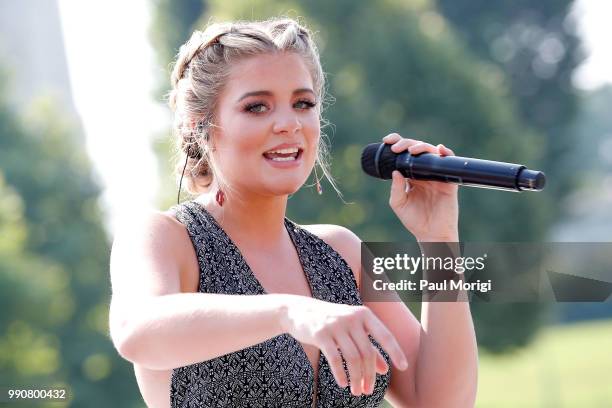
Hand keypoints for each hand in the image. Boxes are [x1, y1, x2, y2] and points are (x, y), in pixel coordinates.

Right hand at [280, 296, 407, 395]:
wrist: (298, 310)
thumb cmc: (331, 321)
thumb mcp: (352, 330)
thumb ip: (369, 347)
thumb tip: (385, 370)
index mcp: (363, 314)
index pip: (385, 335)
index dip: (395, 351)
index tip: (404, 367)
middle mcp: (351, 318)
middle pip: (367, 352)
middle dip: (370, 375)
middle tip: (368, 391)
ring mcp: (335, 325)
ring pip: (353, 358)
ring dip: (357, 378)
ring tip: (357, 391)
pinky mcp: (320, 334)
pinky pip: (335, 359)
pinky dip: (341, 374)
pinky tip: (343, 383)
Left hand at [383, 133, 458, 240]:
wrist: (431, 234)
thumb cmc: (414, 220)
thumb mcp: (398, 204)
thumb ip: (396, 188)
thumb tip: (395, 171)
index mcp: (411, 176)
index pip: (404, 155)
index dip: (397, 143)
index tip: (386, 141)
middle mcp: (423, 172)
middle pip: (417, 149)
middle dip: (406, 143)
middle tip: (396, 148)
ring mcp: (437, 175)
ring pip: (432, 152)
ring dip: (422, 147)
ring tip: (412, 151)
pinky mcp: (449, 181)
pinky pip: (449, 163)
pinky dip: (446, 154)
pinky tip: (439, 150)